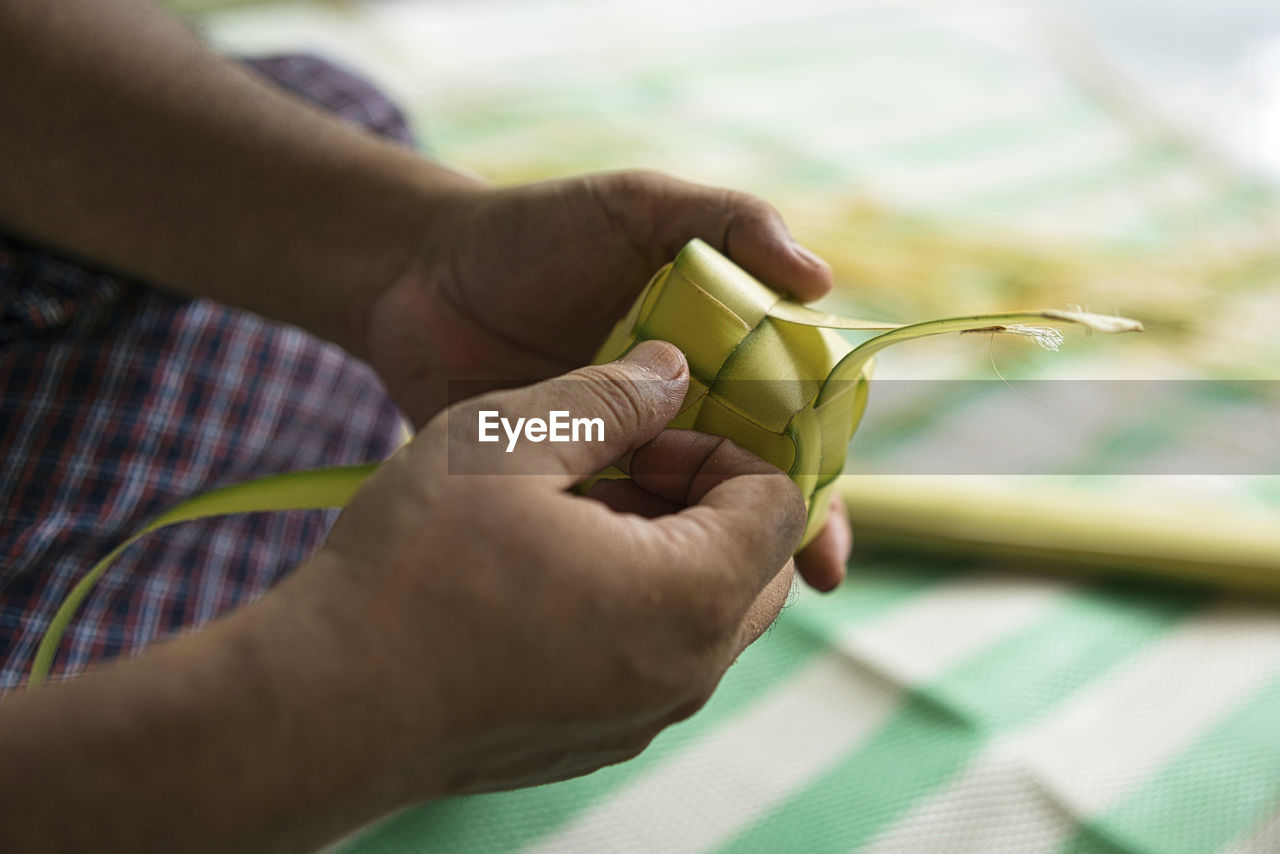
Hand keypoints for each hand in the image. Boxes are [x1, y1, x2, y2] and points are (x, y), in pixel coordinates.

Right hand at [294, 341, 804, 796]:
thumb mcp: (509, 442)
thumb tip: (671, 370)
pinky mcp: (598, 742)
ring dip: (669, 551)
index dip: (721, 450)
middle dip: (706, 501)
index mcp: (690, 595)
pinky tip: (544, 575)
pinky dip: (635, 606)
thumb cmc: (414, 567)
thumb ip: (610, 396)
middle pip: (760, 565)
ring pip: (710, 614)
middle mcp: (687, 672)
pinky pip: (658, 659)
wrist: (322, 706)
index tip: (641, 439)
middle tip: (615, 470)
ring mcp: (644, 718)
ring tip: (571, 517)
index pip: (782, 505)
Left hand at [361, 169, 848, 588]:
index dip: (817, 466)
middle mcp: (678, 410)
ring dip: (714, 557)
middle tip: (809, 576)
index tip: (829, 517)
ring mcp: (620, 455)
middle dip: (786, 532)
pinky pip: (609, 534)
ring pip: (685, 518)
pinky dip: (632, 563)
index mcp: (715, 351)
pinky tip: (644, 591)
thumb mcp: (637, 208)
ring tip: (731, 593)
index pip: (787, 414)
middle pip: (750, 478)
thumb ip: (727, 222)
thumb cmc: (533, 232)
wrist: (415, 278)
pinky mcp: (562, 488)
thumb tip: (820, 281)